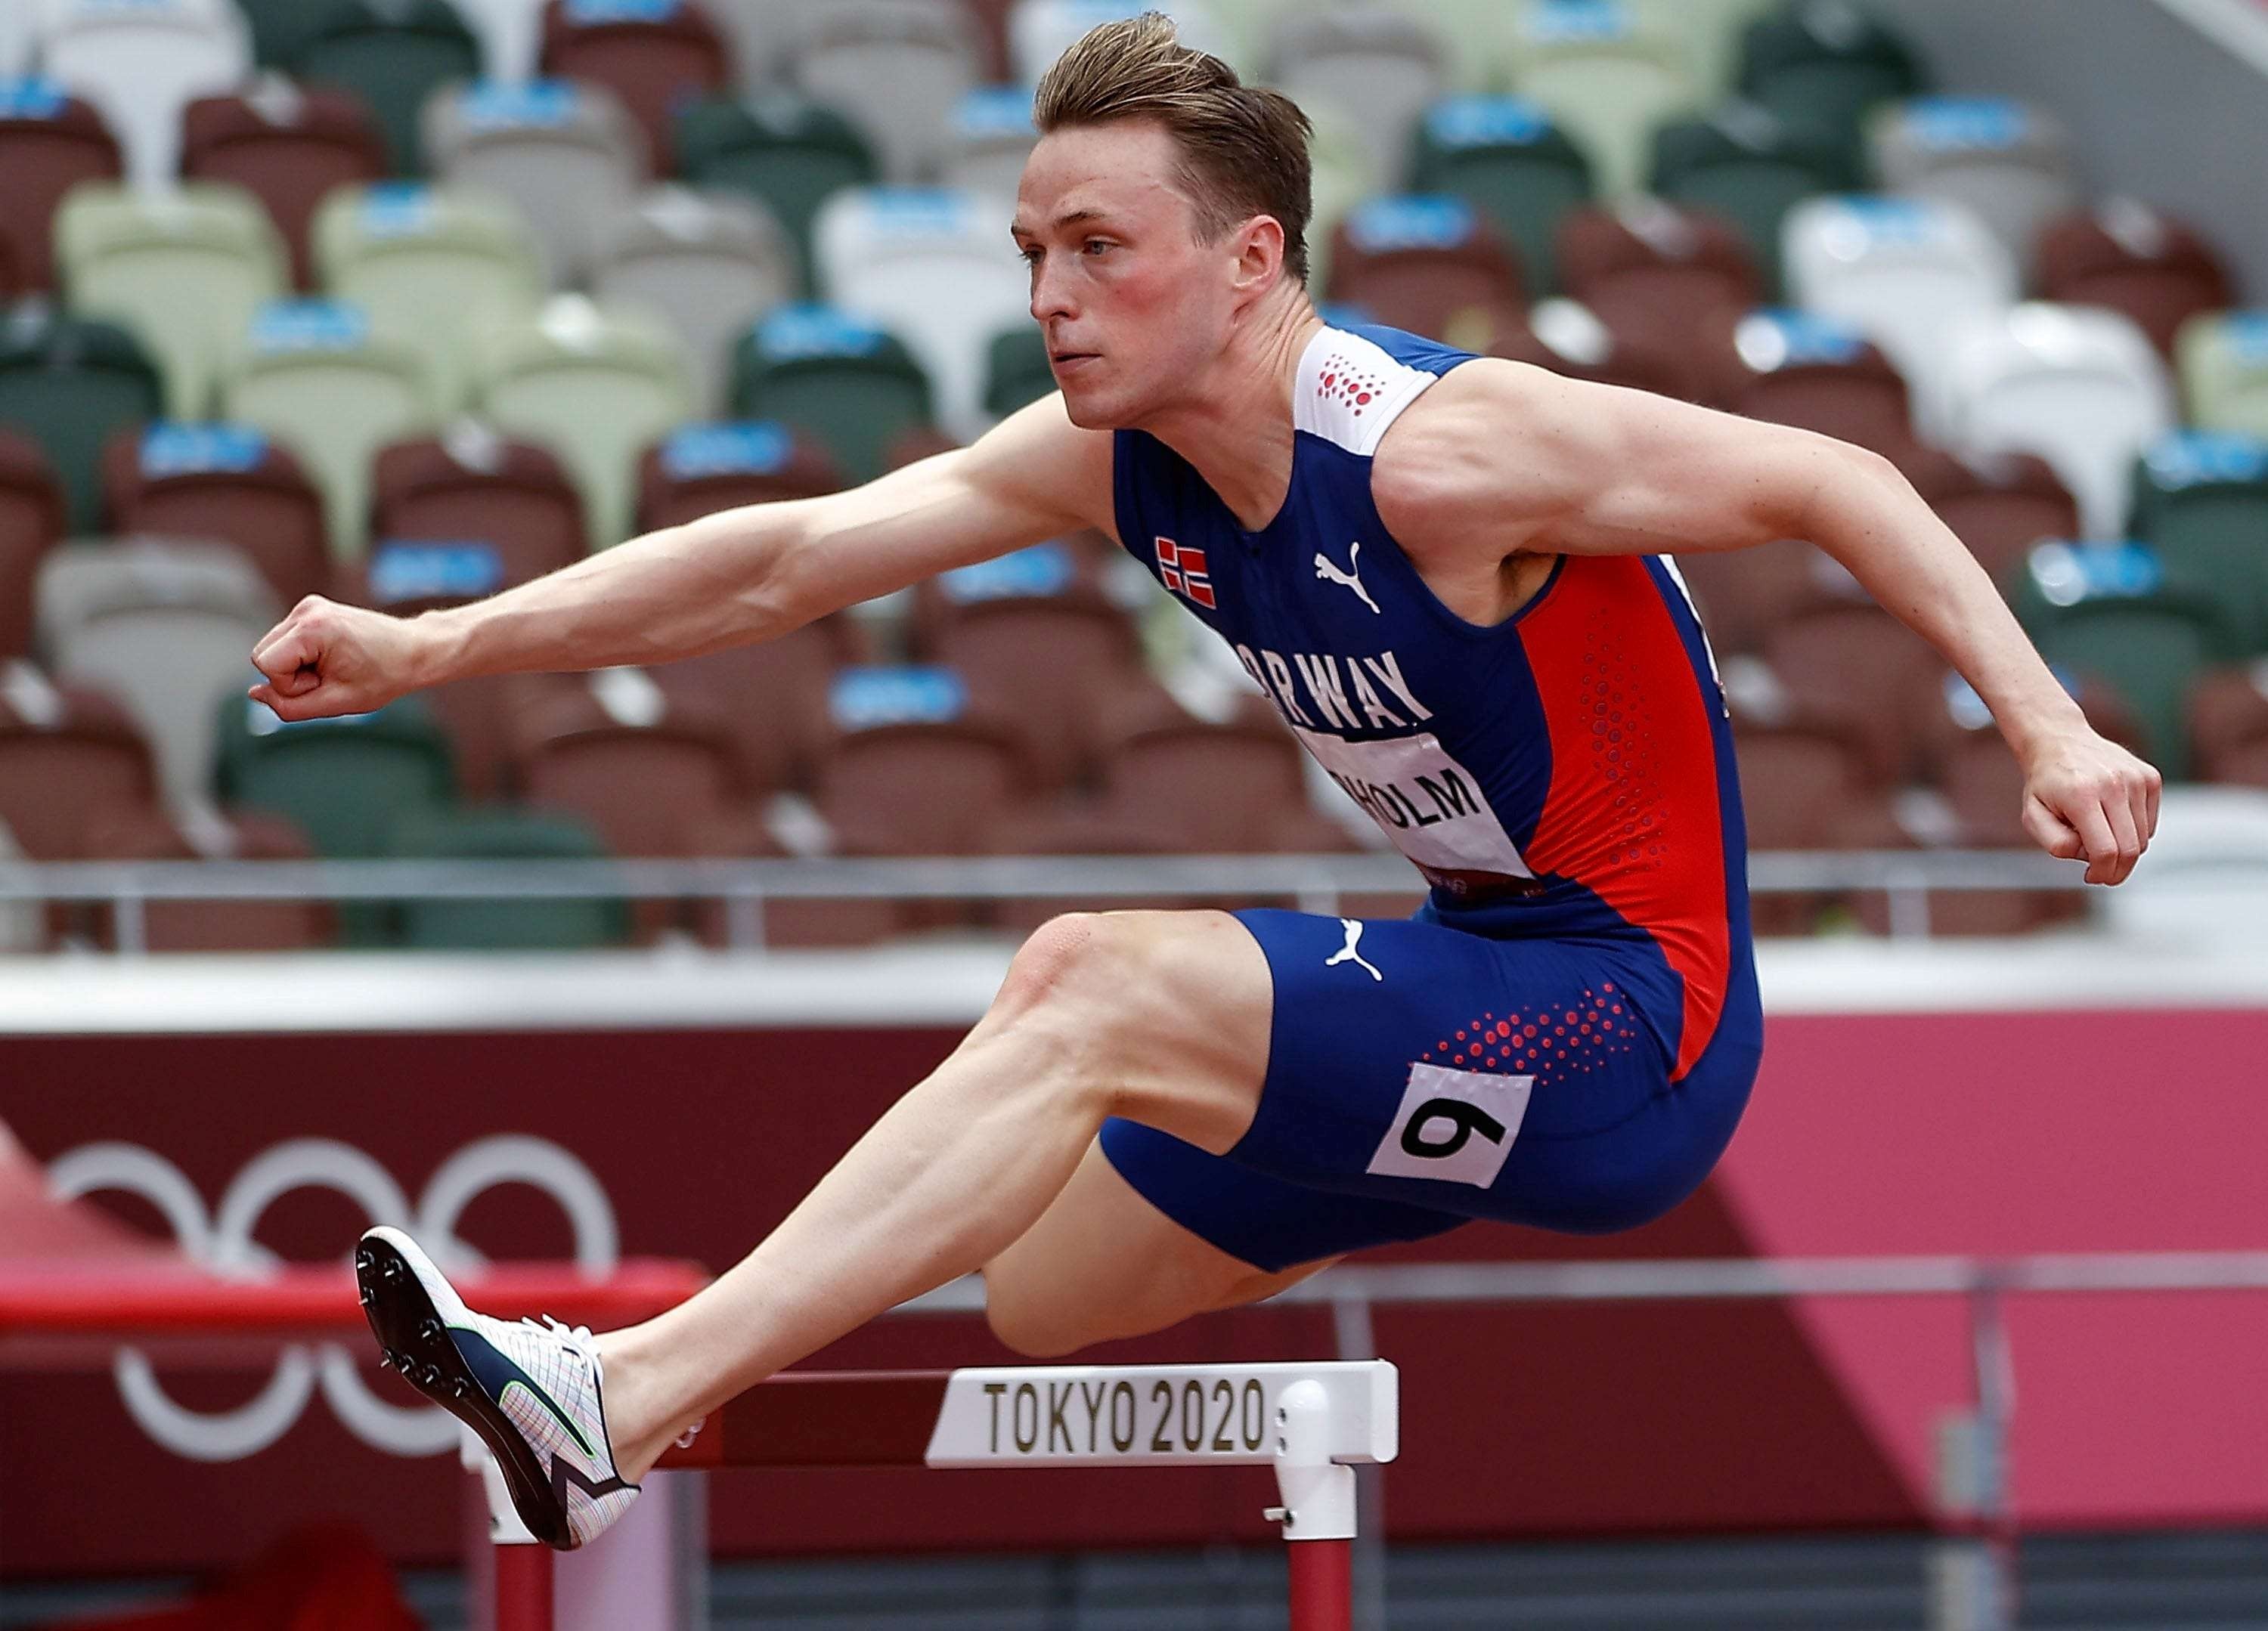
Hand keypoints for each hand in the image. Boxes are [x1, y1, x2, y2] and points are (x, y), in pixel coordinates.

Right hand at [247, 596, 433, 721]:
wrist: (415, 650)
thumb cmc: (384, 676)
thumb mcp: (336, 702)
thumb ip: (289, 706)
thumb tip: (254, 693)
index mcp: (312, 626)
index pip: (265, 664)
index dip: (290, 686)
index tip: (324, 683)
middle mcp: (306, 610)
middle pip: (263, 655)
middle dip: (290, 676)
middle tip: (330, 678)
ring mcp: (308, 607)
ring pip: (271, 649)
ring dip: (296, 668)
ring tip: (334, 668)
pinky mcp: (311, 610)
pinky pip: (285, 643)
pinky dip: (302, 657)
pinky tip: (332, 658)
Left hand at [2017, 724, 2162, 884]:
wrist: (2060, 740)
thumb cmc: (2045, 784)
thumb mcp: (2033, 815)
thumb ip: (2055, 842)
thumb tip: (2087, 856)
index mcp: (2082, 795)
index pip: (2105, 850)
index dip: (2102, 873)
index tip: (2092, 877)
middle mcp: (2114, 784)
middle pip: (2130, 849)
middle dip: (2117, 871)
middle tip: (2101, 874)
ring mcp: (2136, 778)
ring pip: (2142, 839)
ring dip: (2122, 848)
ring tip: (2096, 834)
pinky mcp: (2150, 777)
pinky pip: (2149, 823)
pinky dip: (2133, 831)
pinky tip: (2111, 819)